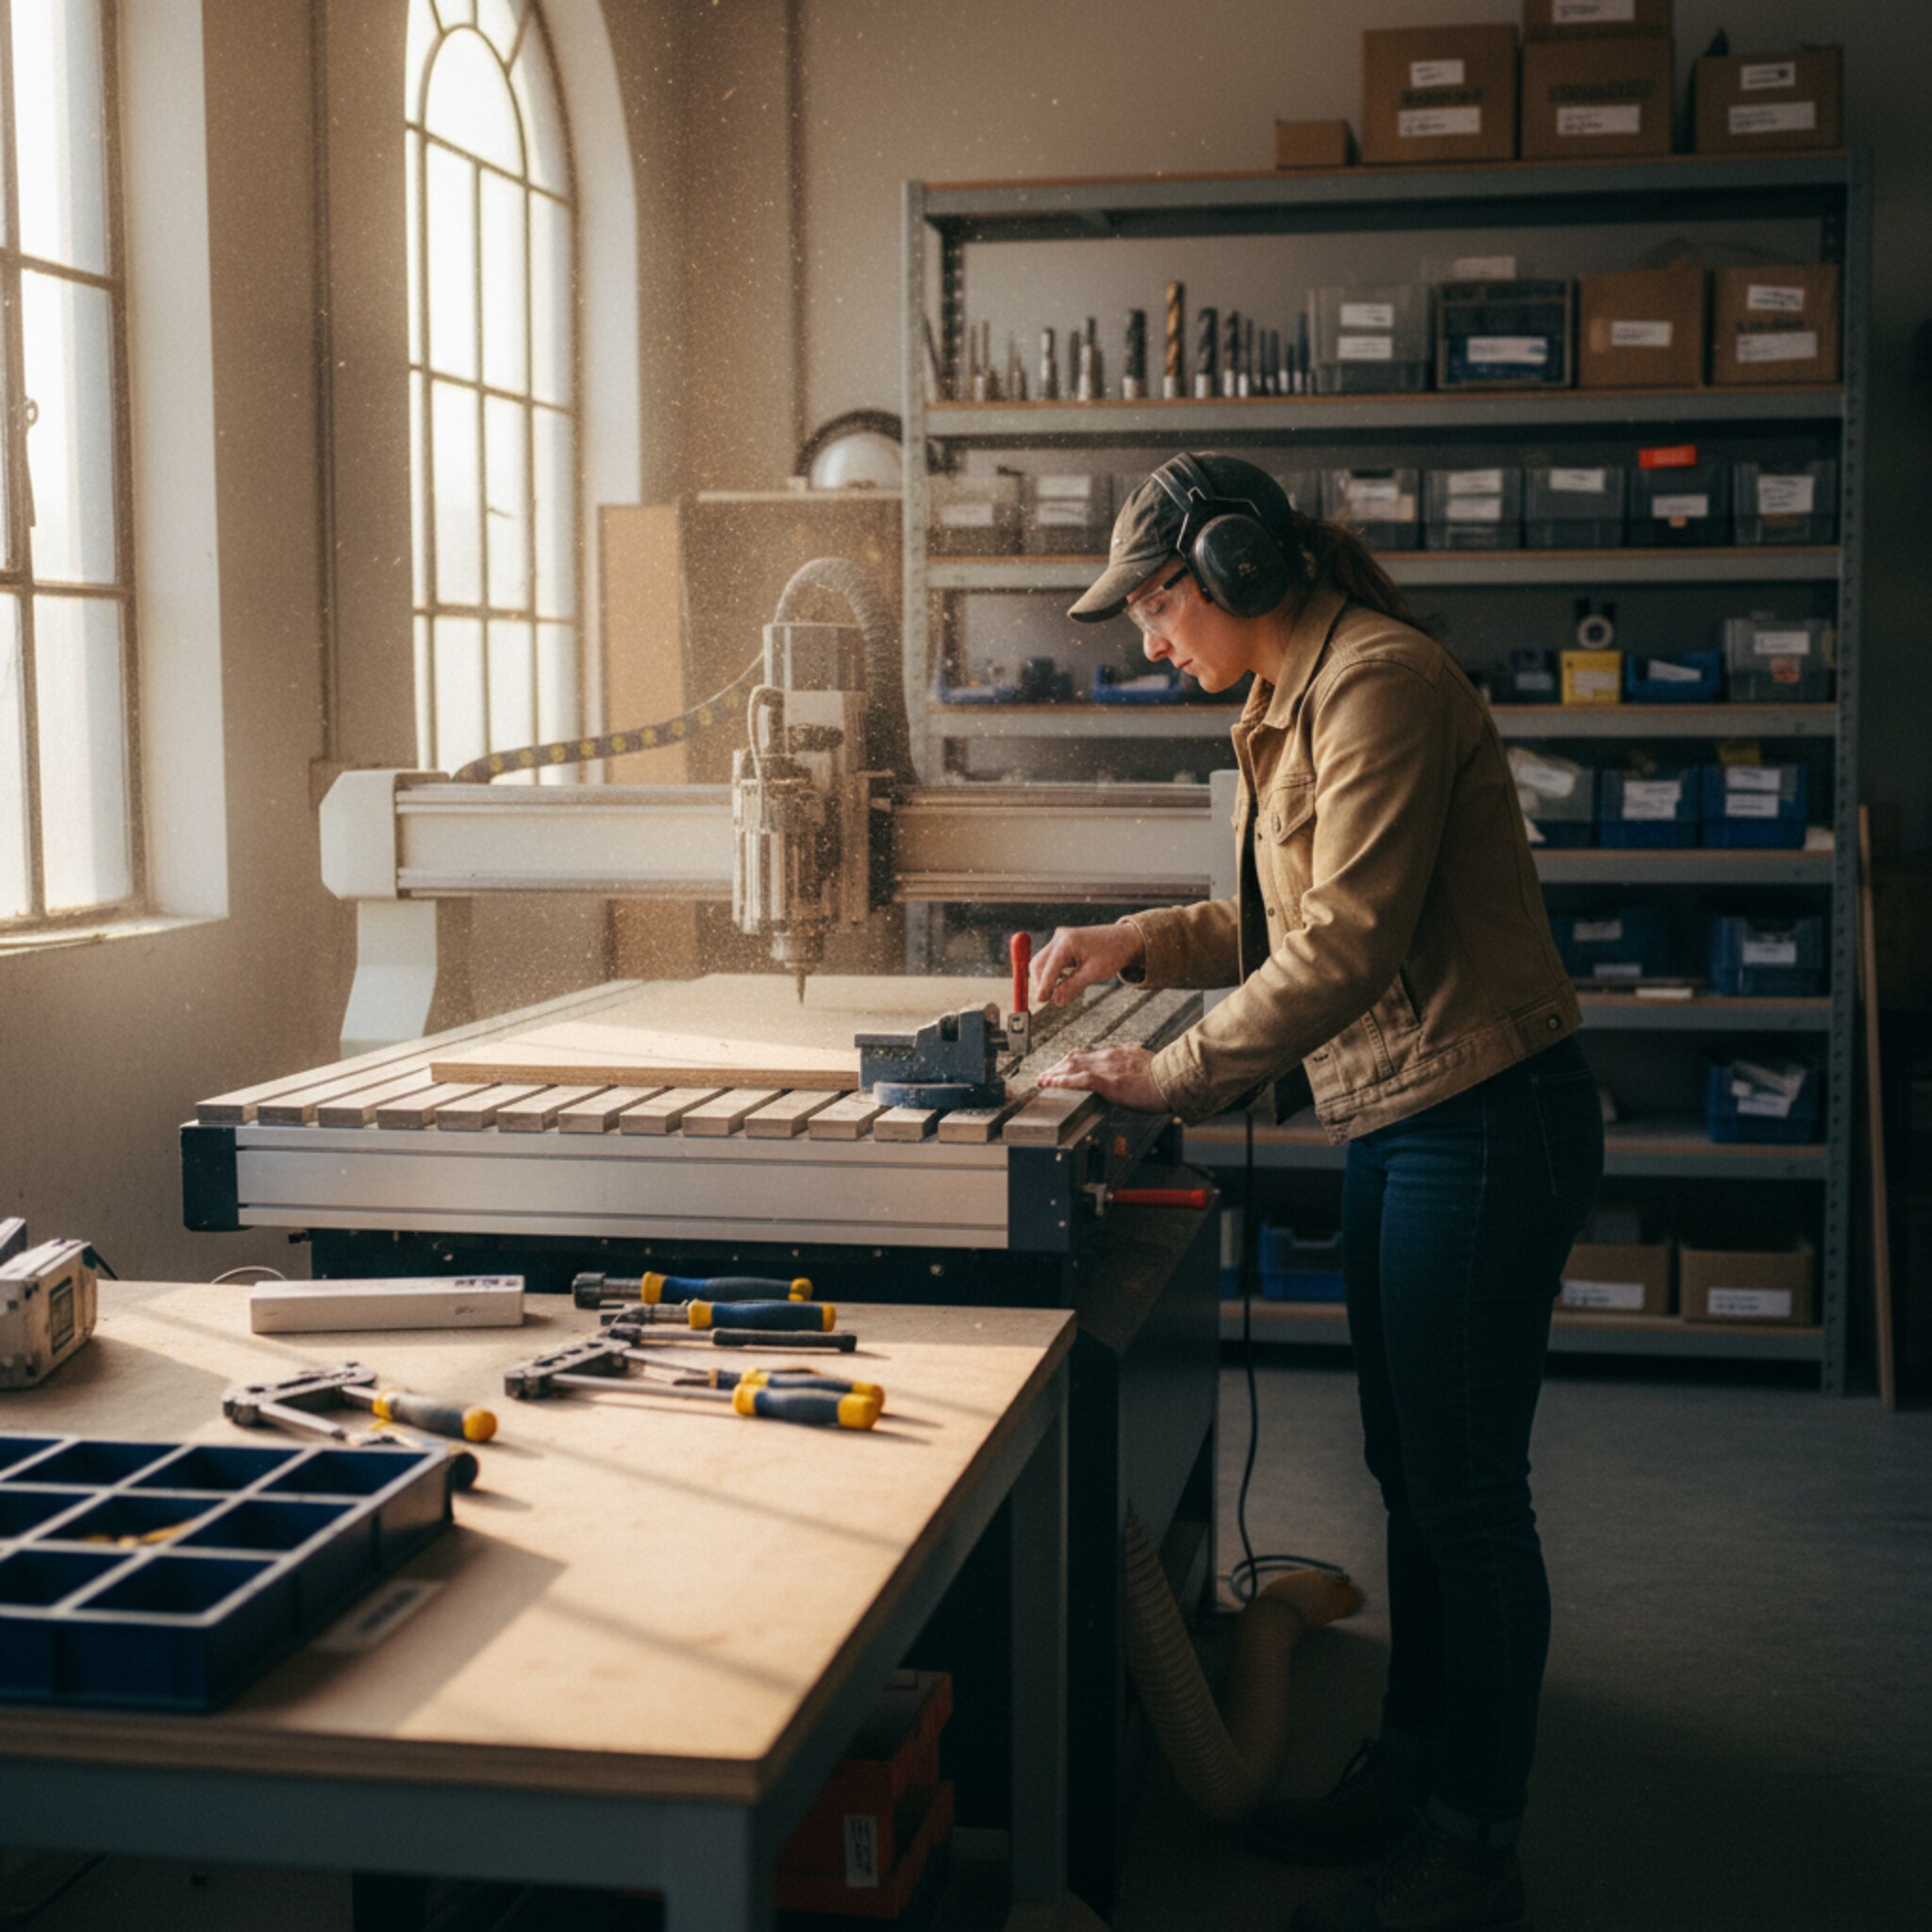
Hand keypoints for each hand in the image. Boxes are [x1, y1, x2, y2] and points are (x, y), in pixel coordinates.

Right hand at [1029, 921, 1145, 1010]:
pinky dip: (1054, 973)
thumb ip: (1072, 987)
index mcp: (1067, 942)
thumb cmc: (1112, 954)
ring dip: (1047, 978)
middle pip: (1038, 963)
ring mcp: (1059, 939)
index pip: (1049, 967)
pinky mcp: (1062, 944)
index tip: (1040, 1001)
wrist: (1124, 940)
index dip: (1044, 986)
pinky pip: (1050, 961)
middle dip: (1041, 982)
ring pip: (1042, 962)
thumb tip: (1055, 1001)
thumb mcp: (1093, 973)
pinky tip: (1067, 979)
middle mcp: (1060, 937)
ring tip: (1062, 990)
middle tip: (1048, 1000)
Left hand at [1036, 1046, 1167, 1113]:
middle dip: (1057, 1067)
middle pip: (1074, 1058)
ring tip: (1041, 1081)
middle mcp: (1108, 1057)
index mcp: (1118, 1053)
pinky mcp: (1107, 1082)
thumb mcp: (1145, 1066)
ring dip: (1053, 1074)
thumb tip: (1127, 1075)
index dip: (1070, 1061)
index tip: (1062, 1067)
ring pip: (1071, 1066)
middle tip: (1044, 1076)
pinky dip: (1060, 1081)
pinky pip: (1077, 1080)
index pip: (1087, 1055)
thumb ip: (1131, 1067)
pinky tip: (1050, 1084)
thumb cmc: (1164, 1077)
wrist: (1173, 1080)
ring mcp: (1106, 1068)